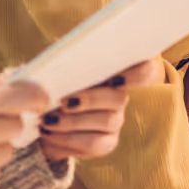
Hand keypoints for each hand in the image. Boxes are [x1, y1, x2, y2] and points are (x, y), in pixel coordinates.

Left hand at [38, 59, 160, 161]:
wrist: (43, 118)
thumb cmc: (54, 85)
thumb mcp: (58, 68)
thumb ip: (65, 57)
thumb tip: (59, 44)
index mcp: (112, 72)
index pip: (144, 70)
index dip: (138, 74)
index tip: (116, 78)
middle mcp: (119, 96)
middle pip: (119, 98)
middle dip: (90, 99)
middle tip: (63, 101)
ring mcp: (116, 120)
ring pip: (106, 121)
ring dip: (73, 122)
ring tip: (47, 120)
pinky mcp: (107, 142)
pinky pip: (93, 144)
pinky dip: (66, 139)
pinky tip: (47, 133)